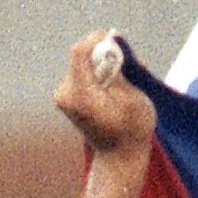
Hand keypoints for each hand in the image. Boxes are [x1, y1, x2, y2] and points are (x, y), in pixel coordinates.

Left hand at [54, 31, 156, 154]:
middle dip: (107, 55)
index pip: (79, 52)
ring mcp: (64, 96)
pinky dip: (102, 74)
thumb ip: (119, 66)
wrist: (119, 158)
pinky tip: (118, 88)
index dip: (97, 40)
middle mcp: (65, 94)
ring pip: (85, 64)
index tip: (116, 40)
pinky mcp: (68, 97)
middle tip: (132, 66)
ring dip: (107, 65)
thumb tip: (112, 39)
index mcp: (80, 95)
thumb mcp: (133, 96)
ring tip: (128, 81)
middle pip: (83, 57)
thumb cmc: (132, 130)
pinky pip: (85, 74)